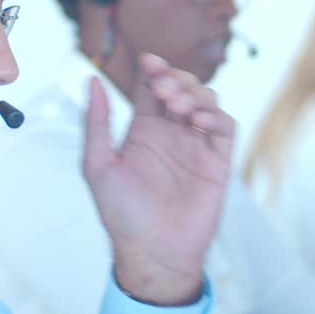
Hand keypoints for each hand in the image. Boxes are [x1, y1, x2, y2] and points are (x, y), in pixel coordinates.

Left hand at [82, 54, 234, 305]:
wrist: (152, 252)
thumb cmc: (121, 214)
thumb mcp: (98, 165)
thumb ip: (96, 122)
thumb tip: (90, 80)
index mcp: (144, 130)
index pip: (152, 86)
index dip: (154, 68)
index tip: (149, 61)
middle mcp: (172, 134)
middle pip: (182, 87)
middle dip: (176, 78)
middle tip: (165, 88)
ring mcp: (196, 146)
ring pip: (207, 101)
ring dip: (196, 93)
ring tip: (179, 106)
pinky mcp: (217, 163)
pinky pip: (225, 128)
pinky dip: (215, 116)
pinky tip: (198, 120)